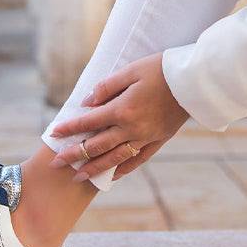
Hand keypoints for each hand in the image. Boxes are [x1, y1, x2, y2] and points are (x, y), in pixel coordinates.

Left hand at [48, 52, 188, 180]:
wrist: (193, 82)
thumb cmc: (161, 69)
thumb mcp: (131, 70)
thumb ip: (107, 87)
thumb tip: (87, 102)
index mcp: (122, 109)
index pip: (88, 122)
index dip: (69, 128)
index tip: (53, 133)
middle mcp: (131, 128)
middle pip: (97, 146)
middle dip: (74, 155)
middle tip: (57, 164)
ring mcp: (145, 137)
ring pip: (114, 158)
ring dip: (94, 168)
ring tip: (78, 177)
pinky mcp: (158, 141)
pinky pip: (137, 160)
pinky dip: (122, 169)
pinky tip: (112, 176)